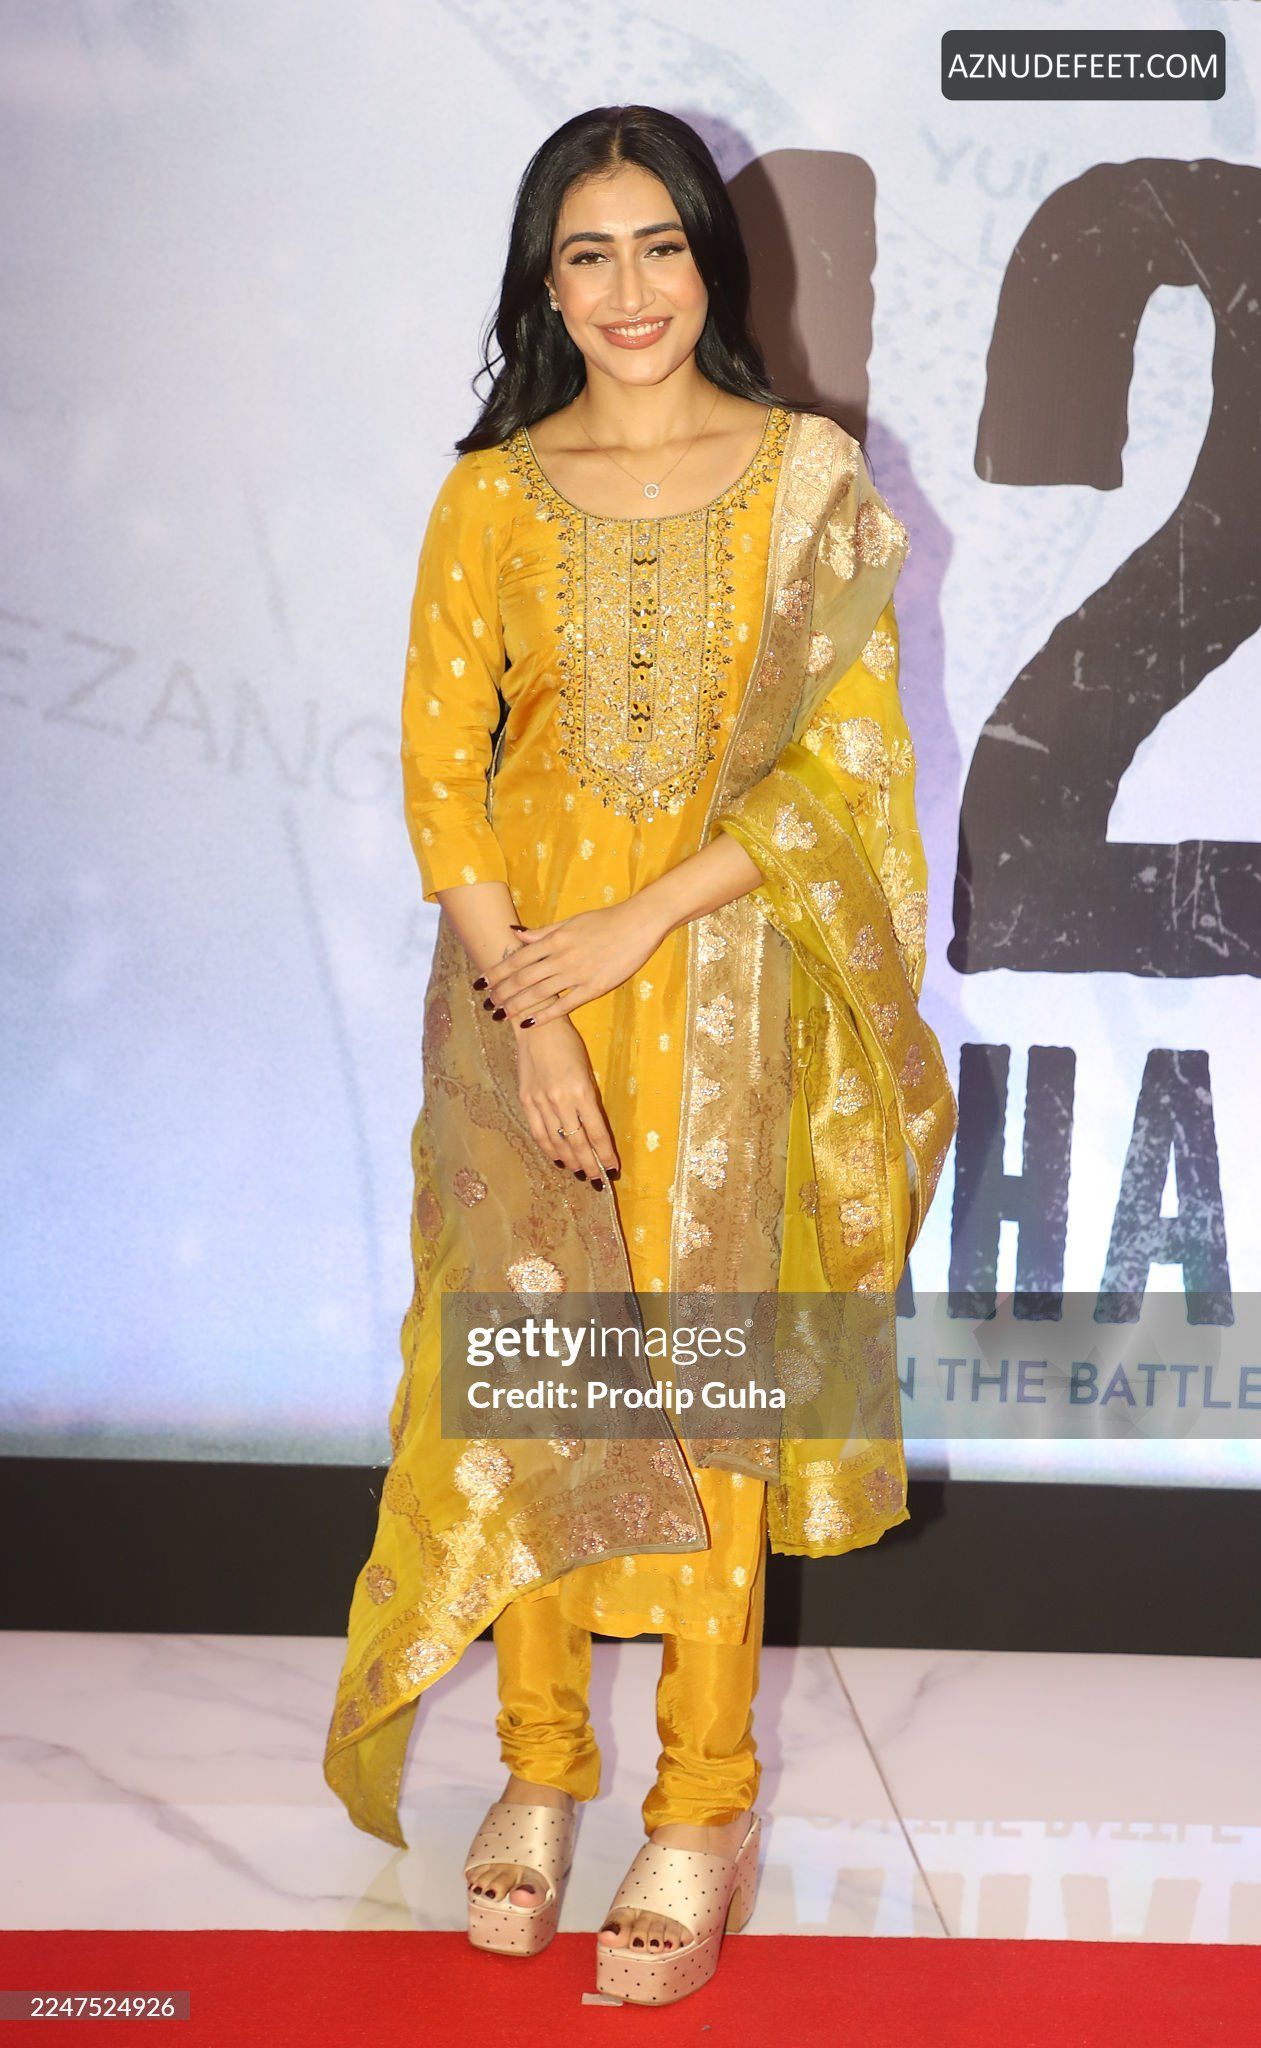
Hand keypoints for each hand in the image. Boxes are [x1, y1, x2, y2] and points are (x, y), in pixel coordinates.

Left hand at [478, 897, 668, 1026]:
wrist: (638, 924)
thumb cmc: (604, 920)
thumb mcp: (570, 921)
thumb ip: (542, 932)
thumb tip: (515, 934)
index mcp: (555, 939)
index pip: (517, 959)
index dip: (496, 972)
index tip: (481, 983)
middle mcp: (561, 957)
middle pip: (524, 978)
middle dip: (502, 992)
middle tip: (487, 1004)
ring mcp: (577, 973)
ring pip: (539, 993)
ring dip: (517, 1005)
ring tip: (501, 1014)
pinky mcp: (594, 987)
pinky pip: (565, 1004)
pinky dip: (545, 1015)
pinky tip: (530, 1022)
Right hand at [515, 1015, 619, 1185]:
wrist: (536, 1027)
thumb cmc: (568, 1044)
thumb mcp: (586, 1070)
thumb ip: (589, 1100)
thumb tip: (593, 1130)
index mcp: (581, 1091)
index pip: (596, 1132)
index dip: (605, 1154)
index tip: (613, 1169)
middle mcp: (561, 1101)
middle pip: (578, 1142)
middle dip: (589, 1164)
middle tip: (597, 1180)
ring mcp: (541, 1102)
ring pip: (557, 1142)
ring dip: (570, 1161)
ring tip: (580, 1174)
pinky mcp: (526, 1101)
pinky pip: (539, 1133)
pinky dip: (549, 1149)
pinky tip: (558, 1159)